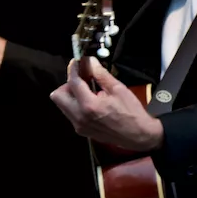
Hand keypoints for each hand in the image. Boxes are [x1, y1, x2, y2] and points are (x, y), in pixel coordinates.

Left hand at [49, 56, 163, 151]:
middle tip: (82, 79)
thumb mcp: (118, 89)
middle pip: (57, 96)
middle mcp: (79, 117)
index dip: (73, 69)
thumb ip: (100, 74)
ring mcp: (79, 126)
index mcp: (89, 105)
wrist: (138, 136)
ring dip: (70, 94)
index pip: (73, 82)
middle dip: (67, 84)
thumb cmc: (131, 112)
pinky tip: (90, 101)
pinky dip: (75, 104)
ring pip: (62, 105)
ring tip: (87, 89)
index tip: (76, 62)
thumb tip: (90, 61)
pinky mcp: (81, 131)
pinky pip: (70, 113)